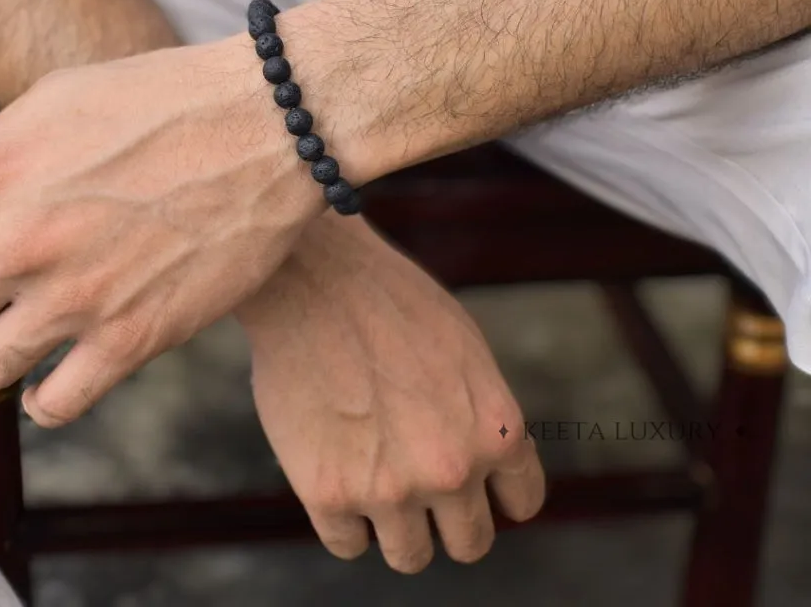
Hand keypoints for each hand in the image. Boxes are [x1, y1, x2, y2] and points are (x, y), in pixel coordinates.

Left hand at [0, 36, 322, 425]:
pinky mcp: (131, 337)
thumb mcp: (56, 101)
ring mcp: (74, 296)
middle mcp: (18, 241)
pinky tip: (65, 367)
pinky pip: (54, 405)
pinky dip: (49, 394)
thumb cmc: (164, 100)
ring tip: (34, 326)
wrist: (266, 125)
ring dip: (3, 349)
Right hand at [235, 214, 544, 573]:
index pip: (520, 502)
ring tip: (373, 477)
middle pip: (469, 543)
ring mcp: (390, 488)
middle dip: (448, 520)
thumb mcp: (464, 348)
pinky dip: (343, 519)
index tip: (469, 480)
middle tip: (416, 482)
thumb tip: (483, 464)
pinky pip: (348, 544)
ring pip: (410, 556)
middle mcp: (451, 468)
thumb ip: (480, 413)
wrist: (313, 278)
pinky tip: (334, 472)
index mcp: (495, 429)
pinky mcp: (329, 493)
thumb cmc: (386, 301)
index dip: (495, 492)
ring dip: (396, 526)